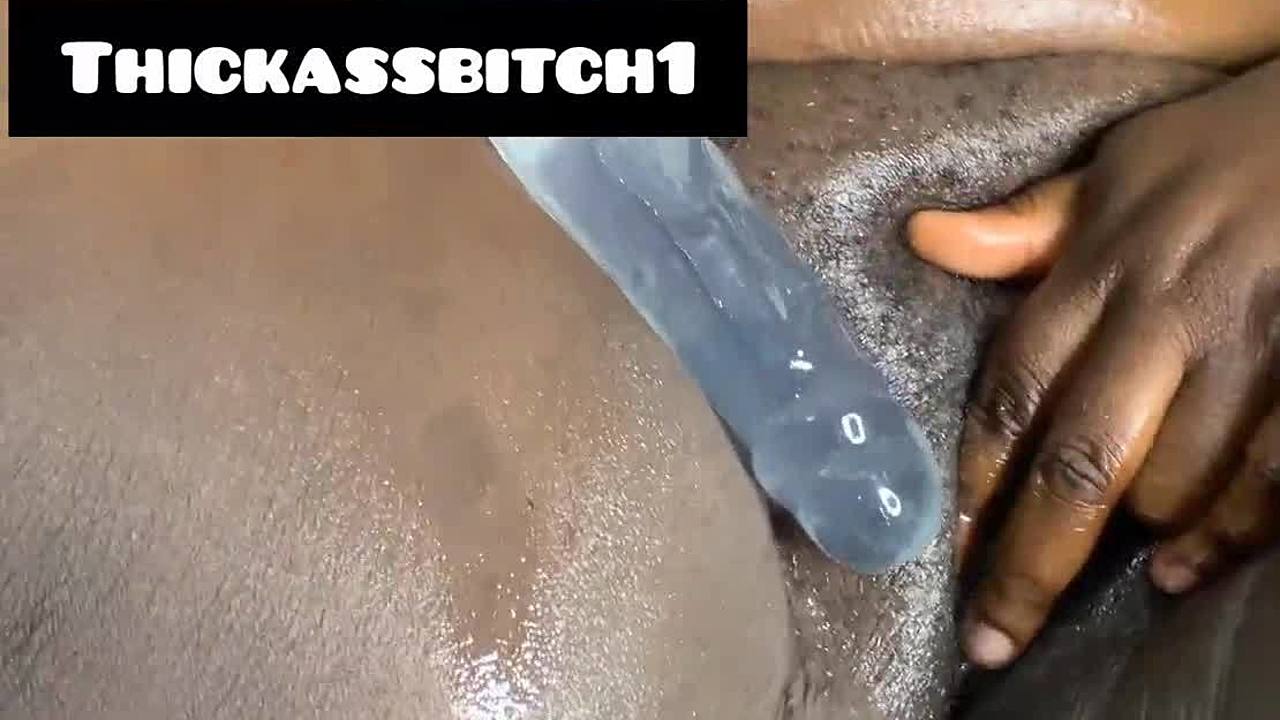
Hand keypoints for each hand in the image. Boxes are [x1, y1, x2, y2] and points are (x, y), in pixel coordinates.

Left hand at [909, 57, 1279, 668]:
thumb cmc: (1219, 156)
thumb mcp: (1112, 173)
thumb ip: (1024, 229)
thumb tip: (920, 238)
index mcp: (1100, 268)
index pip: (1012, 391)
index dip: (972, 482)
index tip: (946, 555)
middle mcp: (1163, 312)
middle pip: (1076, 461)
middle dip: (1028, 563)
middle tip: (990, 638)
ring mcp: (1248, 345)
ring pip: (1167, 483)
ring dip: (1130, 535)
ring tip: (1106, 562)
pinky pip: (1266, 478)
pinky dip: (1224, 535)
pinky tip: (1183, 572)